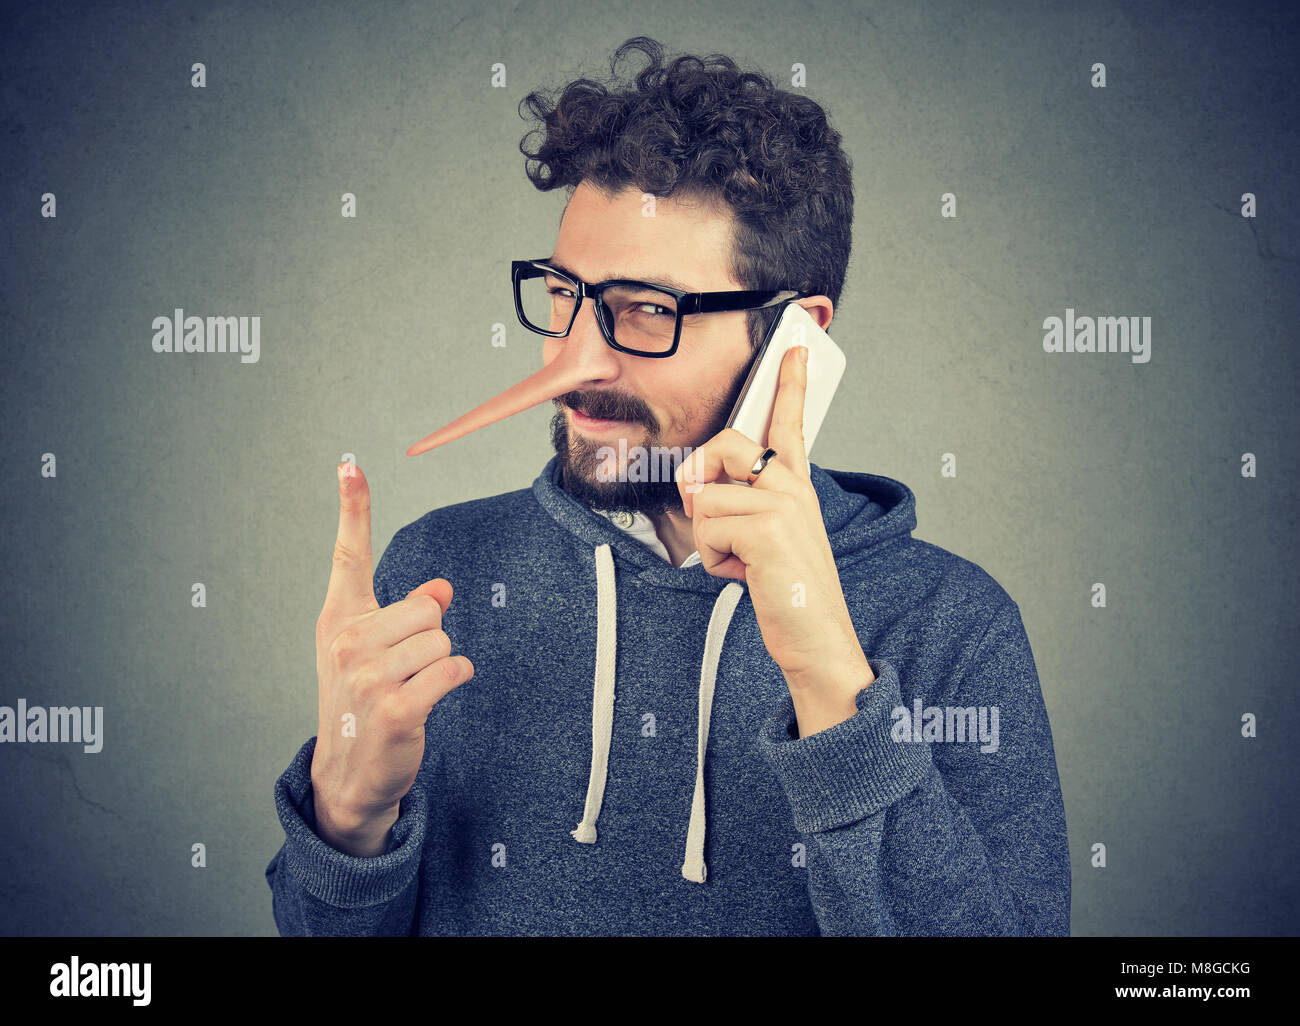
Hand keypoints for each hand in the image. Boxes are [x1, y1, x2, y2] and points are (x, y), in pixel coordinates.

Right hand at [310, 462, 473, 853]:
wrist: (351, 770)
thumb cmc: (365, 701)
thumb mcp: (376, 652)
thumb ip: (405, 614)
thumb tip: (440, 590)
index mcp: (339, 619)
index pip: (347, 554)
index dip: (353, 507)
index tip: (349, 465)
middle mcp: (347, 641)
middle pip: (428, 608)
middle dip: (430, 637)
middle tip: (405, 670)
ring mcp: (368, 676)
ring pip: (443, 639)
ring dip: (440, 665)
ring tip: (412, 689)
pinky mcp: (395, 708)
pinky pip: (453, 669)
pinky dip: (454, 681)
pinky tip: (429, 700)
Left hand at [676, 347, 872, 696]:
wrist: (817, 639)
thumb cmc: (790, 593)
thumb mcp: (768, 539)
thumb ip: (743, 505)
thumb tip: (703, 489)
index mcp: (796, 486)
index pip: (791, 422)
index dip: (790, 381)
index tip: (794, 343)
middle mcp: (793, 487)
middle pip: (722, 446)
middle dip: (701, 483)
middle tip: (717, 526)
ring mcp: (783, 505)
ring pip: (706, 499)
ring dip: (710, 541)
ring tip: (744, 564)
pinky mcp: (767, 528)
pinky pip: (708, 528)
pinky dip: (715, 561)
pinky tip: (746, 576)